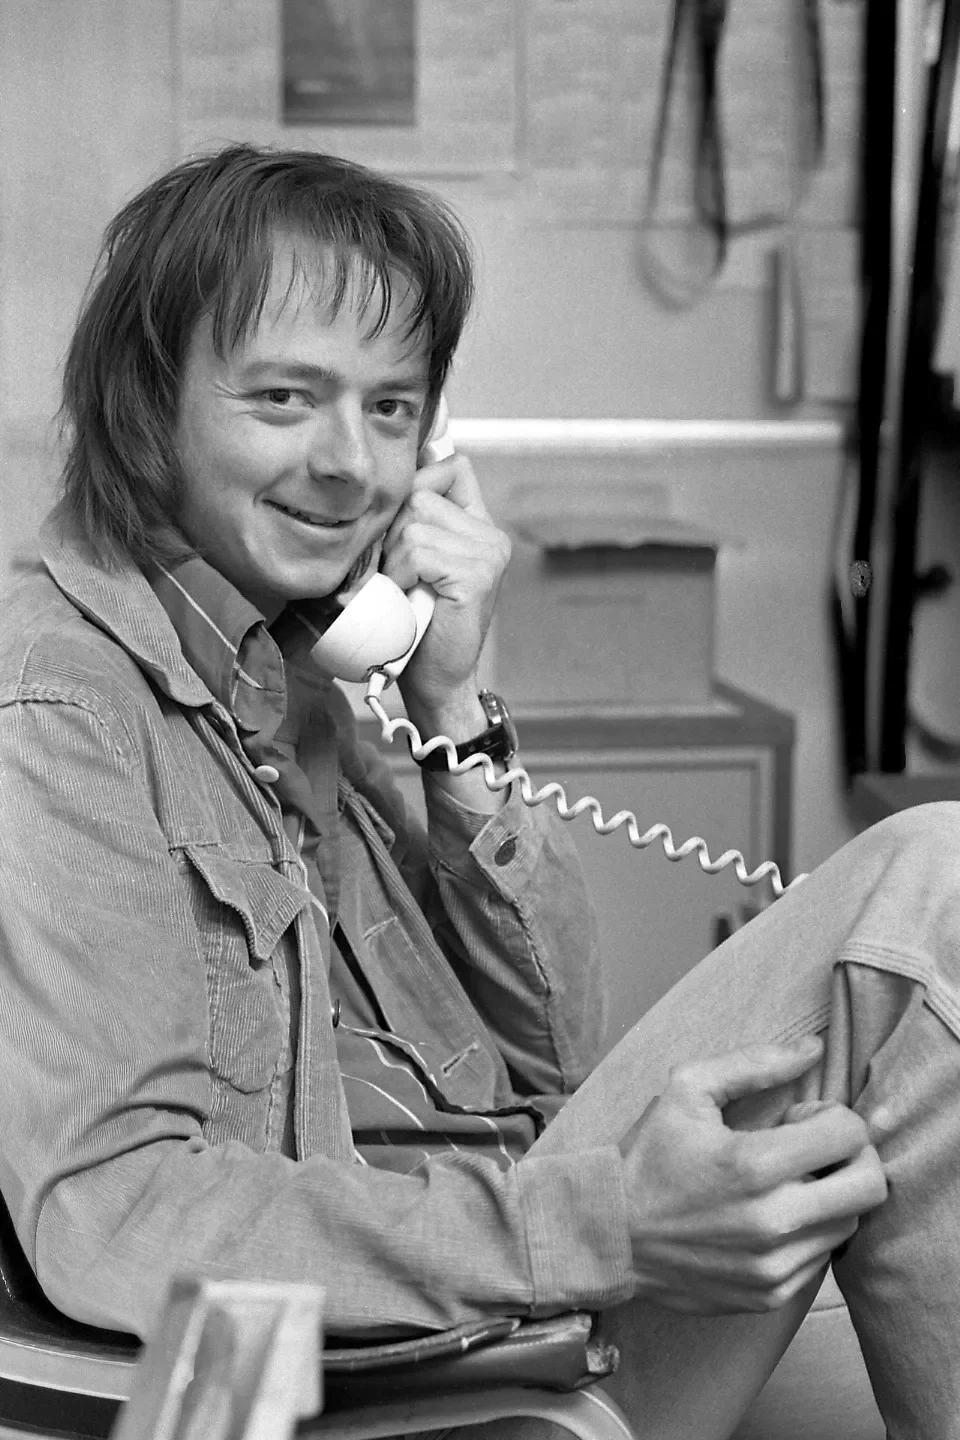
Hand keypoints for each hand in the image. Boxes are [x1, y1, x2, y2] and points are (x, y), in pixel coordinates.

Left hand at [379, 450, 510, 718]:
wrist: (435, 680)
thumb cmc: (416, 624)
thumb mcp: (414, 563)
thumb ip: (412, 523)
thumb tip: (384, 480)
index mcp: (480, 526)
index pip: (452, 467)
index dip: (419, 482)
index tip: (398, 522)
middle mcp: (490, 535)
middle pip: (422, 493)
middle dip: (393, 531)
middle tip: (394, 573)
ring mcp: (488, 553)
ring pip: (416, 523)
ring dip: (394, 559)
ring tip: (401, 589)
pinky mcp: (477, 575)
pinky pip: (420, 550)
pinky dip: (401, 575)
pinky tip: (408, 597)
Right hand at [621, 1038, 887, 1314]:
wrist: (608, 1235)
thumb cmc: (648, 1156)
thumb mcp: (687, 1090)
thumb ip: (754, 1064)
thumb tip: (814, 1049)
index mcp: (754, 1164)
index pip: (850, 1134)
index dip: (831, 1114)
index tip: (798, 1117)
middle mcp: (773, 1221)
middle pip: (870, 1186)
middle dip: (852, 1156)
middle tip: (813, 1148)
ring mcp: (774, 1265)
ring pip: (850, 1223)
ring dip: (829, 1194)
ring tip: (783, 1182)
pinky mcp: (770, 1295)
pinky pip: (821, 1257)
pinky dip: (808, 1231)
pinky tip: (769, 1215)